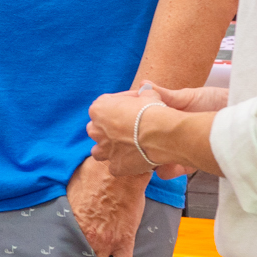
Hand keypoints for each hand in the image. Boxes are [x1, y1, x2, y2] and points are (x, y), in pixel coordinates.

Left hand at [66, 154, 148, 256]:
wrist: (120, 172)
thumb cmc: (94, 174)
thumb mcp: (69, 187)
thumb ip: (63, 201)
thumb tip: (52, 203)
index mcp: (73, 224)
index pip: (62, 246)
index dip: (57, 256)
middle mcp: (88, 237)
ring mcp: (108, 242)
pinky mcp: (124, 242)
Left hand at [87, 81, 210, 179]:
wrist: (160, 133)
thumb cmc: (152, 110)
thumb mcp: (147, 94)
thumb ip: (142, 93)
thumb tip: (145, 91)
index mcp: (99, 109)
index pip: (103, 108)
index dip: (118, 109)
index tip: (131, 111)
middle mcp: (96, 130)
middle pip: (97, 130)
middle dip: (108, 130)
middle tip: (126, 130)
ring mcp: (104, 149)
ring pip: (100, 151)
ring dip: (109, 149)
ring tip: (125, 148)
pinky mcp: (115, 165)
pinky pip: (116, 166)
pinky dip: (124, 164)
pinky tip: (135, 160)